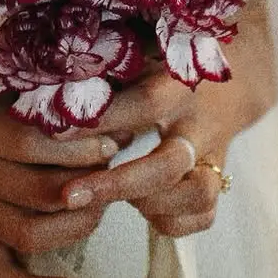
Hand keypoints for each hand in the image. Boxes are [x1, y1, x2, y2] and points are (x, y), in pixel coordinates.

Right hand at [0, 42, 118, 277]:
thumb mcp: (4, 84)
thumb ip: (48, 97)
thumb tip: (115, 111)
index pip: (32, 145)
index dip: (76, 150)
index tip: (111, 145)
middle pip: (37, 194)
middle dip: (86, 189)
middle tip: (114, 177)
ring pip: (26, 234)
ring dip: (73, 228)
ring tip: (101, 208)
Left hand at [58, 0, 275, 236]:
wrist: (229, 84)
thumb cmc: (165, 67)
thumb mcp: (138, 56)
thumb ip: (103, 72)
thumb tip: (47, 88)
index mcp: (179, 85)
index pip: (144, 104)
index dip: (101, 119)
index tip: (55, 129)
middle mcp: (199, 124)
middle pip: (169, 164)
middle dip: (117, 184)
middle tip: (71, 195)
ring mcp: (213, 156)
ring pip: (197, 195)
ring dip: (153, 205)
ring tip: (119, 198)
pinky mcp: (217, 180)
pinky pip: (203, 216)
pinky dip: (171, 221)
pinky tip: (144, 209)